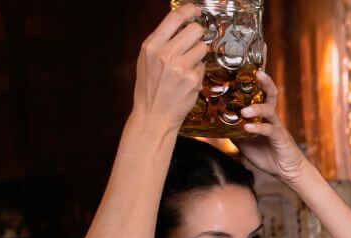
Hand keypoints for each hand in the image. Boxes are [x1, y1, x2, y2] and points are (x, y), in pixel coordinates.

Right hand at [131, 5, 207, 127]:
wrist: (153, 115)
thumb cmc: (150, 87)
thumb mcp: (147, 60)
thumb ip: (162, 41)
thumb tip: (181, 23)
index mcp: (151, 46)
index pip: (174, 18)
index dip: (189, 10)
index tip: (196, 10)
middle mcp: (165, 54)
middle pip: (195, 30)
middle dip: (197, 35)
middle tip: (192, 44)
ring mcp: (180, 67)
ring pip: (202, 47)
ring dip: (197, 55)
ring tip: (185, 67)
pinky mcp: (193, 79)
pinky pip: (203, 65)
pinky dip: (198, 71)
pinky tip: (186, 80)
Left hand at [233, 73, 311, 183]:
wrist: (285, 170)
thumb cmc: (265, 153)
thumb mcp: (243, 139)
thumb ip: (232, 129)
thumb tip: (213, 122)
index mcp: (263, 114)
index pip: (261, 91)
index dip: (257, 79)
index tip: (249, 65)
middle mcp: (271, 116)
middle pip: (271, 93)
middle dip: (265, 81)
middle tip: (257, 73)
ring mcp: (276, 126)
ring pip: (269, 110)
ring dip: (256, 108)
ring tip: (244, 111)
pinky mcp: (279, 138)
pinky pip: (269, 129)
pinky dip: (258, 128)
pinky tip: (247, 128)